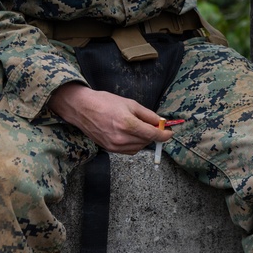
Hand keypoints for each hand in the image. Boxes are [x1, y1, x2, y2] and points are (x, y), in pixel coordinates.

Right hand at [48, 83, 171, 153]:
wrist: (82, 109)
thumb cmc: (105, 102)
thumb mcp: (130, 103)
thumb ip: (148, 115)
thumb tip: (161, 122)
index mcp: (128, 124)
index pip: (153, 134)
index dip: (164, 134)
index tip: (170, 132)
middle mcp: (121, 138)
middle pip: (147, 141)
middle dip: (155, 134)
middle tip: (156, 126)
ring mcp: (114, 145)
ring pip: (139, 147)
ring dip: (145, 140)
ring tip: (142, 128)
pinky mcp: (109, 149)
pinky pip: (129, 150)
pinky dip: (135, 144)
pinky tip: (133, 135)